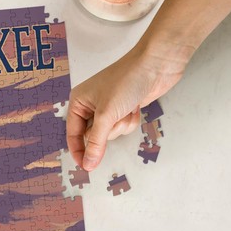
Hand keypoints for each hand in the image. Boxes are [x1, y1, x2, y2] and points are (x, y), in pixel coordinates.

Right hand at [66, 44, 186, 170]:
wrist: (157, 64)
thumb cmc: (127, 80)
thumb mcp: (106, 115)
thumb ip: (96, 143)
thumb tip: (88, 164)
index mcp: (79, 102)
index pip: (73, 134)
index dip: (79, 151)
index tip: (86, 166)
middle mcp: (91, 105)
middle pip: (94, 136)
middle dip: (108, 131)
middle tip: (114, 118)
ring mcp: (109, 107)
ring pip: (110, 133)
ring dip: (121, 125)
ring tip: (127, 109)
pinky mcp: (124, 108)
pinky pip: (123, 127)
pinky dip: (130, 120)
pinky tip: (135, 107)